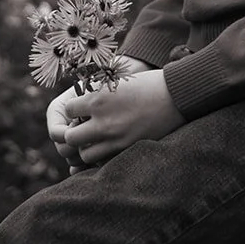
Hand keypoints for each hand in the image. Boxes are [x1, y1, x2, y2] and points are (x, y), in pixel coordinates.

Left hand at [52, 68, 184, 170]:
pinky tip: (109, 147)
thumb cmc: (148, 83)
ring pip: (84, 154)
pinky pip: (103, 161)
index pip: (67, 110)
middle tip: (83, 128)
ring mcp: (115, 138)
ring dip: (86, 147)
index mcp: (97, 99)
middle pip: (70, 137)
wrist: (176, 96)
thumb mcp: (117, 82)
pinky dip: (101, 156)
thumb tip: (80, 103)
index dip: (73, 110)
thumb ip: (96, 94)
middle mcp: (103, 121)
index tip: (81, 109)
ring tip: (96, 140)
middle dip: (73, 133)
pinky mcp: (128, 149)